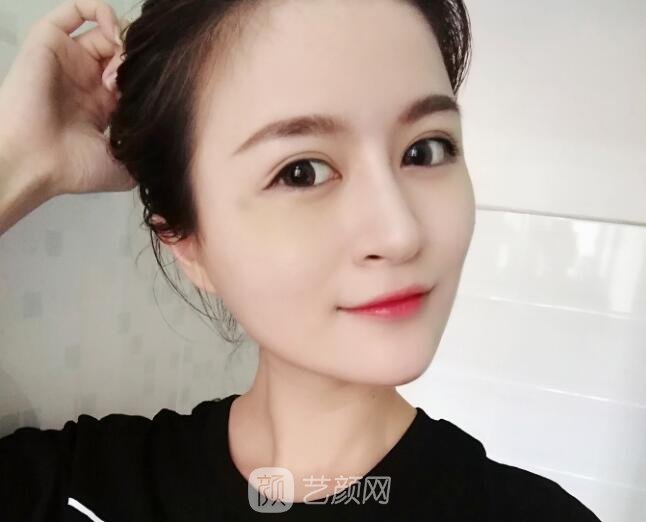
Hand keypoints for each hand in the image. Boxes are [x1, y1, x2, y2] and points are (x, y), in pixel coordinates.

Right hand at [0, 0, 135, 195]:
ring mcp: (68, 61)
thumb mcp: (123, 170)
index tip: (150, 95)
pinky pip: (73, 10)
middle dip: (136, 61)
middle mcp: (85, 80)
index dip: (146, 79)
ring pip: (104, 33)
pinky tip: (115, 34)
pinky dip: (99, 11)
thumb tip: (166, 151)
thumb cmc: (73, 168)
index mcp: (102, 106)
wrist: (36, 162)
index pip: (133, 77)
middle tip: (133, 81)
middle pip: (122, 53)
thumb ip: (143, 155)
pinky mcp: (49, 42)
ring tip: (123, 64)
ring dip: (122, 42)